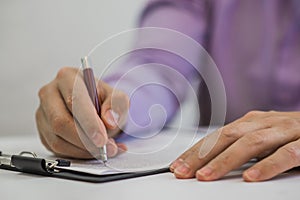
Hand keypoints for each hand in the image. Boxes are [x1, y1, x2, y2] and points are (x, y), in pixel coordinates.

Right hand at [35, 67, 128, 158]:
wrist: (96, 108)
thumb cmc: (104, 100)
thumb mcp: (117, 98)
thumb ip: (116, 106)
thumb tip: (109, 121)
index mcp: (67, 78)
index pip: (74, 101)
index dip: (89, 122)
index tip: (102, 138)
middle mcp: (50, 93)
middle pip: (61, 122)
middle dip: (85, 140)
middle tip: (105, 148)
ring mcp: (43, 113)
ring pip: (57, 139)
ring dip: (84, 150)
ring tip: (105, 150)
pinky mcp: (43, 131)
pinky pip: (56, 149)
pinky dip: (78, 154)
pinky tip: (93, 151)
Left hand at [170, 111, 299, 181]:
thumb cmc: (290, 133)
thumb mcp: (261, 138)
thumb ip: (240, 148)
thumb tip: (210, 162)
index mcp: (250, 122)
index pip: (216, 137)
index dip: (195, 152)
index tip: (177, 166)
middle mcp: (263, 123)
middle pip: (226, 137)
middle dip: (201, 156)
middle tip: (182, 172)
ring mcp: (284, 130)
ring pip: (250, 144)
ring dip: (225, 160)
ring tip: (206, 177)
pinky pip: (286, 154)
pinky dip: (268, 166)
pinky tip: (251, 178)